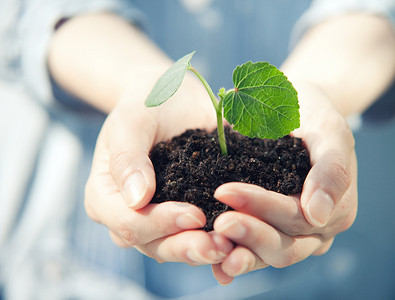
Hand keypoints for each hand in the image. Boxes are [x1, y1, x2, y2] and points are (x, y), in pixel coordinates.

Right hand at [84, 76, 233, 264]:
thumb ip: (128, 158)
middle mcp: (130, 216)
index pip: (128, 223)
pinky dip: (218, 241)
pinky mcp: (185, 217)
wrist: (172, 100)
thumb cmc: (146, 106)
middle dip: (187, 247)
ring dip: (205, 251)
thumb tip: (136, 199)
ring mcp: (158, 220)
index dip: (160, 223)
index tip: (194, 214)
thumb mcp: (132, 122)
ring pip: (177, 247)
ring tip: (233, 247)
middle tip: (219, 246)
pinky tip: (240, 244)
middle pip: (153, 245)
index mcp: (106, 198)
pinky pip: (198, 236)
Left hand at [211, 83, 357, 283]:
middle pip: (283, 247)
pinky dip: (232, 255)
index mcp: (336, 210)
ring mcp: (292, 236)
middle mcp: (315, 231)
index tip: (225, 191)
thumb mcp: (329, 130)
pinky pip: (251, 250)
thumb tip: (318, 216)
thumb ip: (331, 169)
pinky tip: (212, 260)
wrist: (294, 111)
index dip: (262, 207)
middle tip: (217, 223)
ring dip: (238, 253)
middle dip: (249, 234)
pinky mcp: (269, 232)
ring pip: (266, 256)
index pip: (297, 216)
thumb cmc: (312, 114)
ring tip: (209, 246)